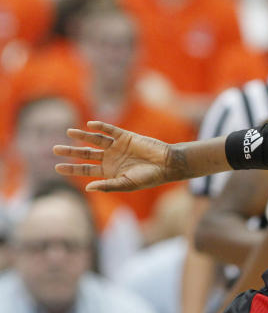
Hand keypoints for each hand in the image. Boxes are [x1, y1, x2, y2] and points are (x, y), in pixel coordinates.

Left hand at [53, 121, 174, 191]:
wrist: (167, 164)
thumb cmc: (149, 177)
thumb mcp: (127, 184)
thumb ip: (108, 185)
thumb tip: (87, 188)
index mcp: (109, 171)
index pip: (85, 169)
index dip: (71, 168)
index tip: (57, 167)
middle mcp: (110, 158)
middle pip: (86, 154)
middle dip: (71, 151)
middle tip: (55, 149)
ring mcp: (117, 147)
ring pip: (95, 140)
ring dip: (82, 136)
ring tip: (69, 132)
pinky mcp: (126, 136)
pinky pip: (110, 130)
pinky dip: (101, 127)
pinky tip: (91, 125)